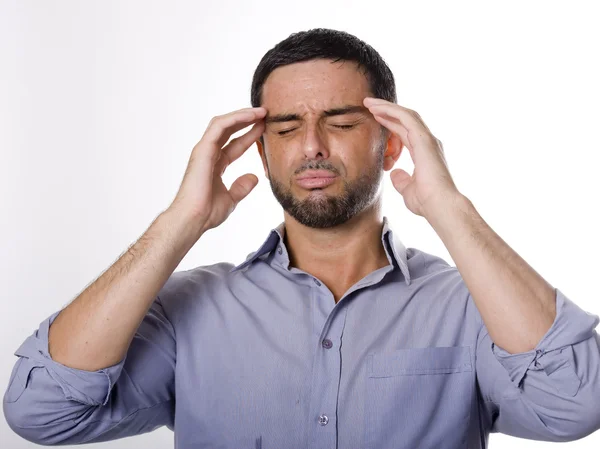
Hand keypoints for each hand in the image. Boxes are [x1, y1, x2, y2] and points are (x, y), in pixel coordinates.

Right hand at [169, 107, 265, 232]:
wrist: (194, 219)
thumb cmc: (207, 213)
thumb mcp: (231, 199)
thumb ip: (242, 187)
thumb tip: (254, 177)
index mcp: (215, 165)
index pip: (235, 144)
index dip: (250, 135)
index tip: (265, 128)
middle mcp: (208, 155)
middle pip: (229, 130)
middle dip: (247, 120)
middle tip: (265, 114)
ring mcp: (204, 150)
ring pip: (223, 123)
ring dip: (242, 115)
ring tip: (260, 111)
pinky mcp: (202, 149)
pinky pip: (219, 126)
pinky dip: (235, 118)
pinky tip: (250, 115)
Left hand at [363, 97, 460, 217]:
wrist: (440, 206)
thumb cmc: (427, 202)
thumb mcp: (408, 189)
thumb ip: (401, 180)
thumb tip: (394, 173)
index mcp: (424, 153)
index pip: (405, 132)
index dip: (390, 124)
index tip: (374, 118)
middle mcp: (428, 143)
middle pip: (405, 120)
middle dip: (387, 111)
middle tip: (368, 105)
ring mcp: (428, 139)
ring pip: (406, 115)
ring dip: (387, 107)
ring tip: (369, 103)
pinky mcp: (425, 139)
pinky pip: (407, 118)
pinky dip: (392, 111)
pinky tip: (377, 109)